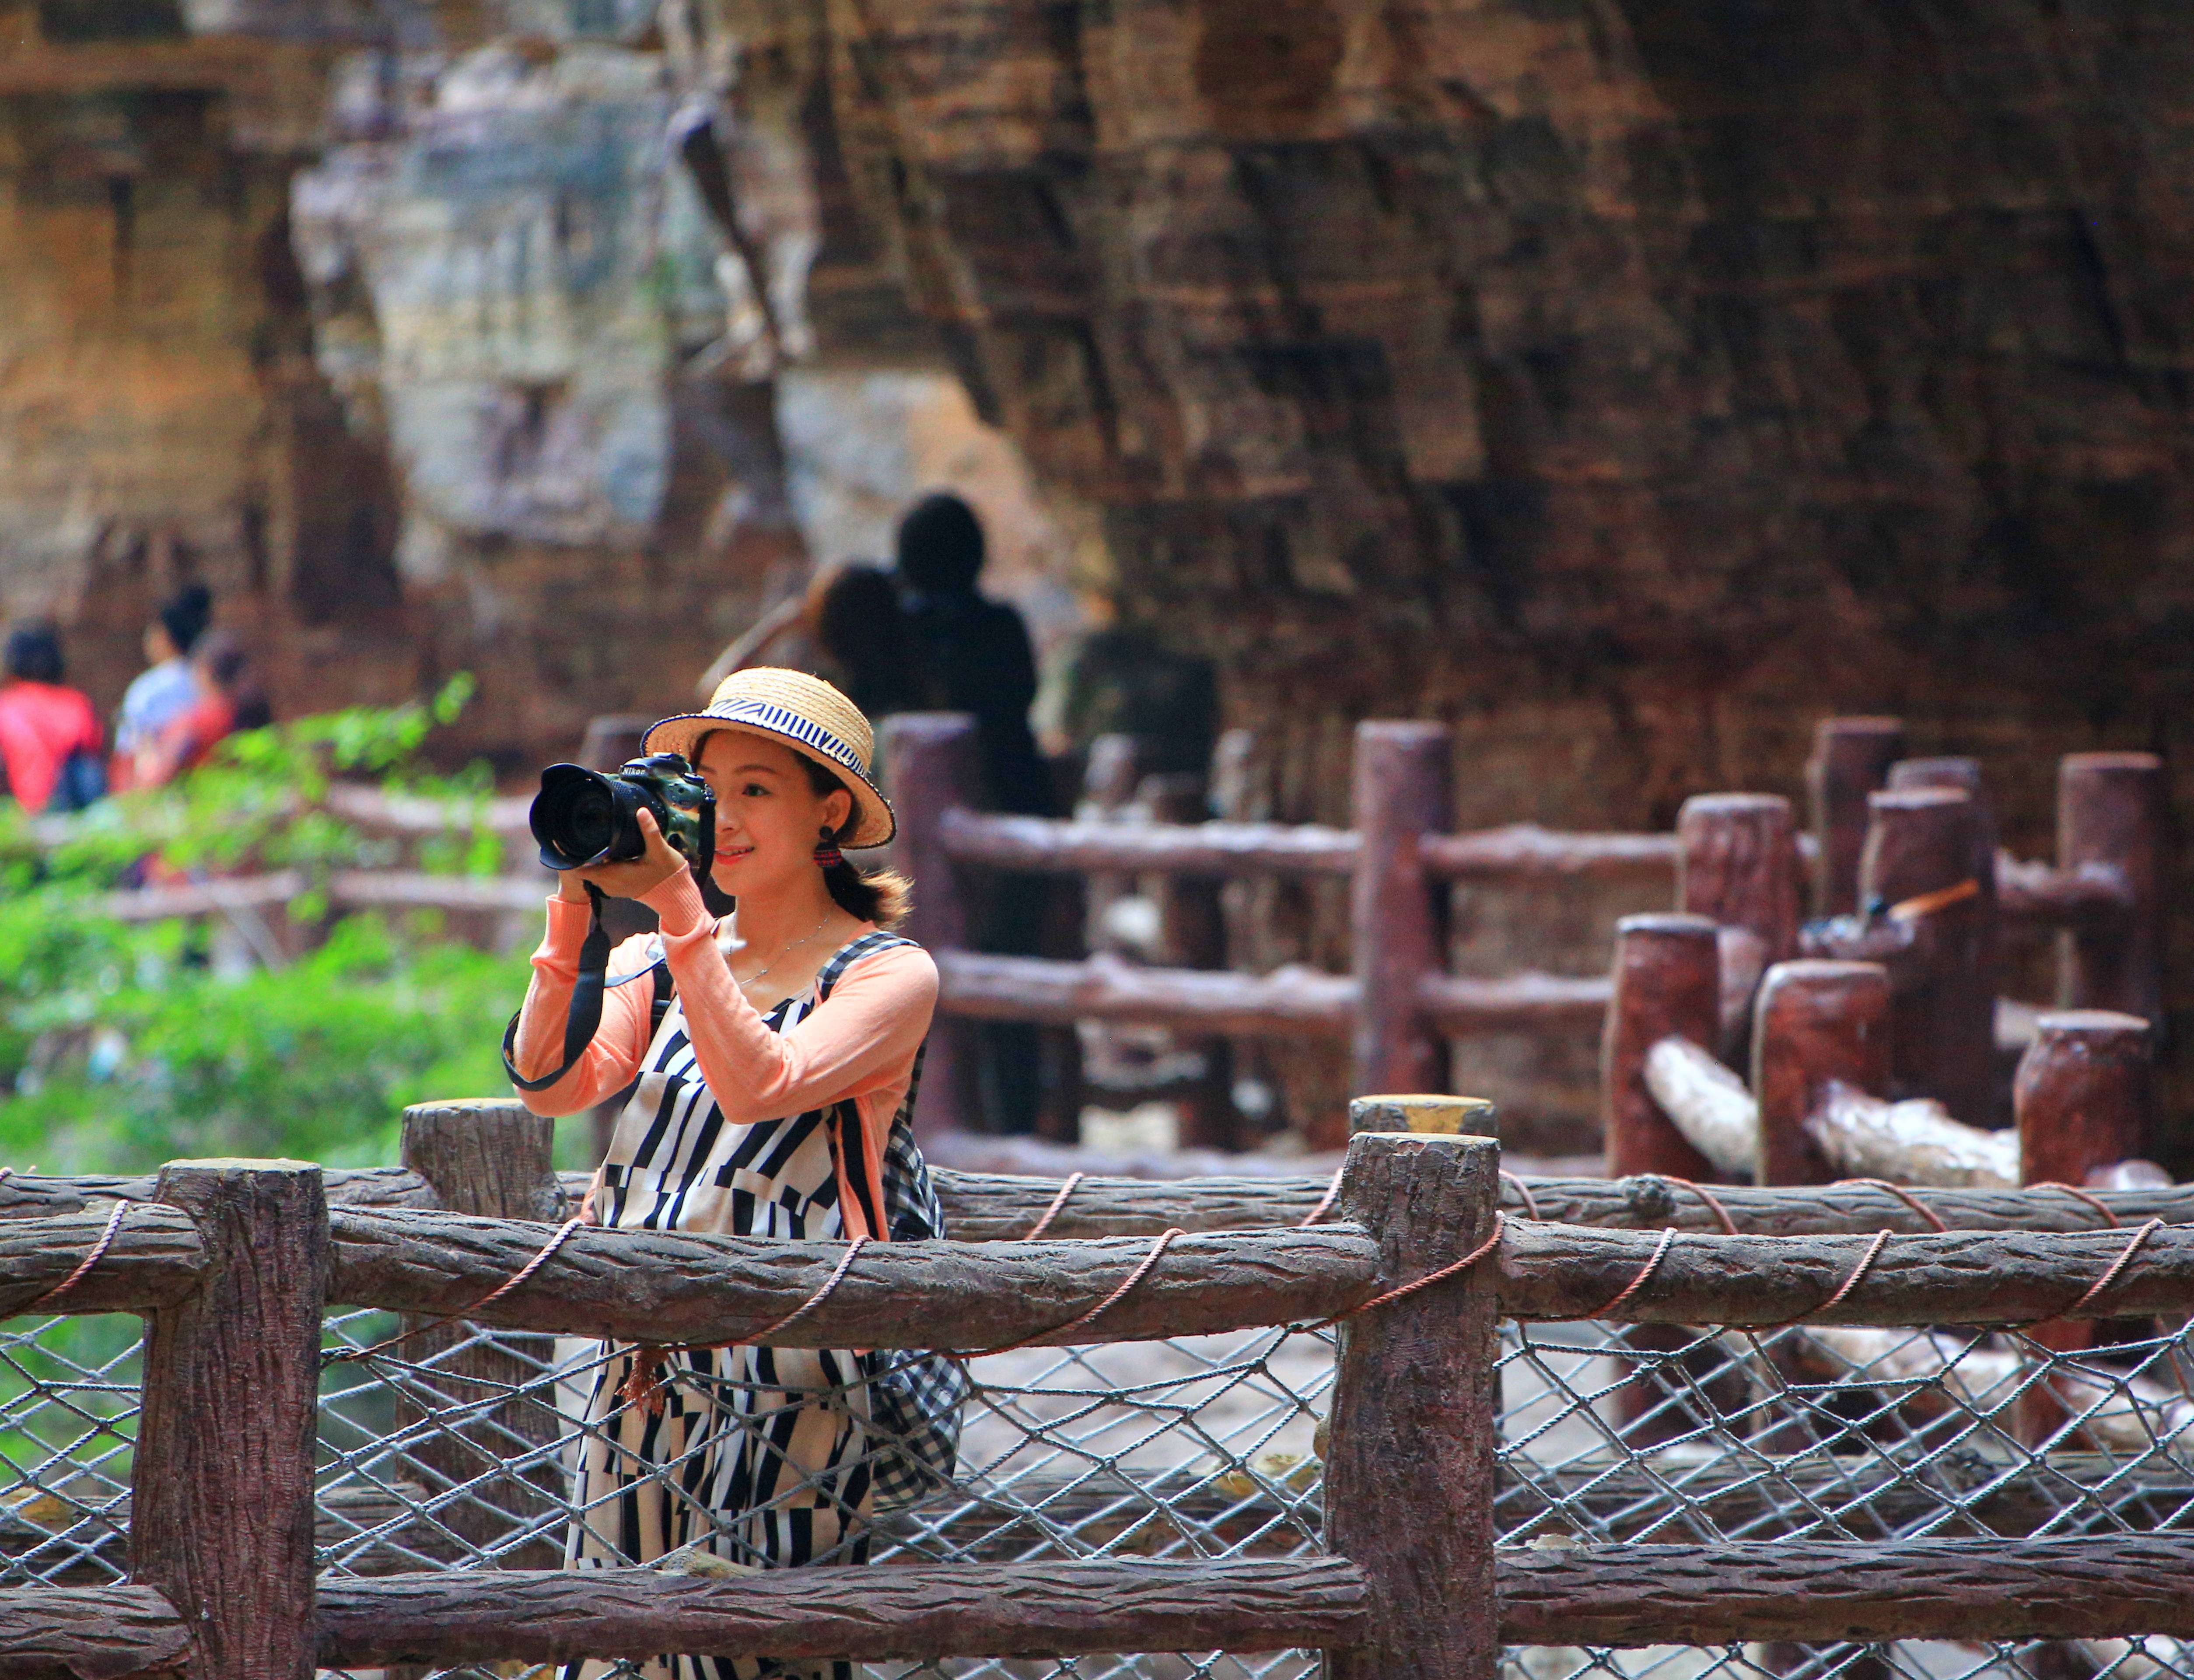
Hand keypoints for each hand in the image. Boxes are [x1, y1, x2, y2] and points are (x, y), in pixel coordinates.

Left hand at [556, 808, 690, 903]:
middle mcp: (609, 883)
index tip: (573, 839)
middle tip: (584, 832)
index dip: (575, 855)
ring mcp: (613, 886)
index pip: (582, 868)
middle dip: (583, 852)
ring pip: (593, 870)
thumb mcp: (660, 851)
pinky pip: (601, 874)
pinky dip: (601, 864)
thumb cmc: (667, 874)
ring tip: (594, 839)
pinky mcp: (618, 886)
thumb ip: (649, 831)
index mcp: (614, 874)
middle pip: (585, 867)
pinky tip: (608, 851)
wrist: (676, 895)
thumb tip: (641, 811)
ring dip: (592, 858)